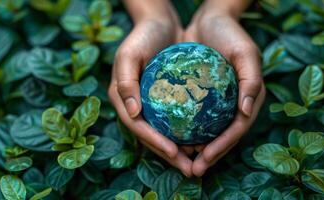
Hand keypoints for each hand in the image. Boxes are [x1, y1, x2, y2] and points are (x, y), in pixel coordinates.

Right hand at [108, 6, 193, 175]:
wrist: (159, 23)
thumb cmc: (142, 36)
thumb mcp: (129, 55)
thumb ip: (126, 83)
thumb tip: (132, 113)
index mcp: (122, 98)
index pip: (136, 126)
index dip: (153, 142)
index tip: (173, 151)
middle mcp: (134, 105)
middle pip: (150, 136)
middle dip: (168, 154)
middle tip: (188, 168)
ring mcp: (149, 105)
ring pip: (163, 133)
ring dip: (178, 149)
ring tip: (197, 161)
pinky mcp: (164, 101)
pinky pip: (174, 121)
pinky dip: (185, 133)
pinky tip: (201, 141)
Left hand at [184, 11, 265, 176]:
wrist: (210, 20)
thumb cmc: (231, 34)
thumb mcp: (246, 53)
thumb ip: (251, 82)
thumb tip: (246, 112)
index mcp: (248, 100)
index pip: (236, 130)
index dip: (222, 147)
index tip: (205, 158)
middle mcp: (233, 105)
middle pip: (221, 137)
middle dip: (208, 155)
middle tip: (191, 169)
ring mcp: (217, 103)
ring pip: (206, 131)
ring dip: (194, 147)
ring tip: (180, 159)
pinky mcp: (201, 97)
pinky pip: (192, 117)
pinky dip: (185, 129)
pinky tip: (171, 137)